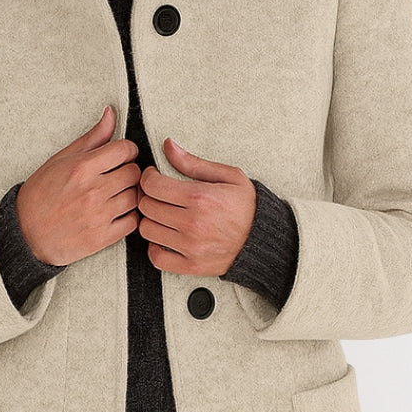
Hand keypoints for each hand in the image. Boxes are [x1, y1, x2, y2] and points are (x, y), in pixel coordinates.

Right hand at [17, 106, 140, 265]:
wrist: (26, 233)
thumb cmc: (41, 194)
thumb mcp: (61, 160)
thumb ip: (92, 138)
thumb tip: (111, 114)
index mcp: (81, 168)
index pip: (125, 150)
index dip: (126, 151)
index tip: (120, 157)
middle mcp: (92, 191)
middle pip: (134, 173)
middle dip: (129, 172)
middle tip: (118, 176)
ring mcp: (98, 215)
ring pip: (136, 197)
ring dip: (130, 194)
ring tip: (116, 195)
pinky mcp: (102, 238)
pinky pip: (133, 222)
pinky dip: (129, 217)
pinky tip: (117, 213)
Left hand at [136, 139, 255, 275]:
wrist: (264, 240)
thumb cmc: (248, 207)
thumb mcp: (228, 176)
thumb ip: (194, 162)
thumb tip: (169, 146)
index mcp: (200, 197)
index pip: (152, 185)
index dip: (148, 178)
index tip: (153, 177)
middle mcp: (193, 223)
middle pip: (146, 206)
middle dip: (148, 196)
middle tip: (157, 195)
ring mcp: (190, 246)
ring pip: (147, 230)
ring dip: (150, 220)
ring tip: (162, 215)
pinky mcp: (191, 265)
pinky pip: (156, 257)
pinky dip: (155, 247)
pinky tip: (165, 237)